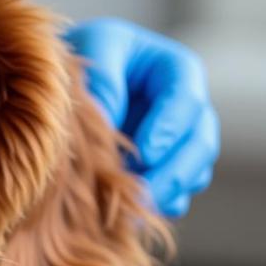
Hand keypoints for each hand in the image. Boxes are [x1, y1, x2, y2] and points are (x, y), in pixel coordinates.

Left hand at [64, 18, 219, 216]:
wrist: (65, 84)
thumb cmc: (83, 56)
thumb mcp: (93, 49)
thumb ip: (105, 81)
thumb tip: (112, 123)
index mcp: (176, 72)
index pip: (185, 100)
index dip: (170, 128)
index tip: (146, 152)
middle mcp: (185, 110)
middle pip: (200, 143)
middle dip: (175, 172)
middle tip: (145, 194)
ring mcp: (177, 143)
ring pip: (193, 173)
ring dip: (168, 193)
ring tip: (135, 209)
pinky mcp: (160, 169)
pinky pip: (174, 194)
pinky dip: (157, 206)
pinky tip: (131, 217)